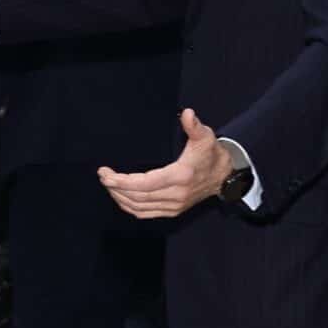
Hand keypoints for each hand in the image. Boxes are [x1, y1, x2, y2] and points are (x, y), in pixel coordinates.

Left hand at [98, 109, 232, 218]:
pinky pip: (145, 214)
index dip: (122, 181)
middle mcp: (176, 195)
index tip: (106, 174)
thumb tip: (187, 114)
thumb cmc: (211, 154)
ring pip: (139, 207)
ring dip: (120, 197)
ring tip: (108, 184)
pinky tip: (120, 197)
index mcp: (180, 176)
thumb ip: (194, 126)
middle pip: (137, 197)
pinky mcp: (172, 211)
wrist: (224, 176)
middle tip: (103, 176)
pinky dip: (129, 207)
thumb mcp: (205, 137)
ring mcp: (174, 205)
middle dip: (116, 187)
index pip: (144, 184)